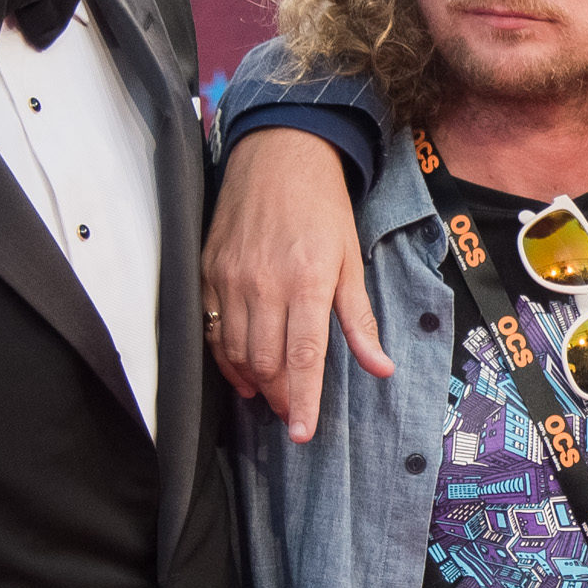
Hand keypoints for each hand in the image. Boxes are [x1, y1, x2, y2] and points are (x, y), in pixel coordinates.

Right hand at [204, 126, 388, 441]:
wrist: (279, 155)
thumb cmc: (322, 208)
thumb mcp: (350, 260)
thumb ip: (359, 319)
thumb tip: (380, 368)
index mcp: (306, 282)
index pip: (303, 358)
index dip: (302, 401)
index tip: (302, 433)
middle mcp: (263, 284)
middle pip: (265, 361)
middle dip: (279, 396)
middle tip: (292, 413)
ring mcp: (229, 278)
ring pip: (233, 350)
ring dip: (251, 380)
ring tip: (269, 395)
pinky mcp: (208, 271)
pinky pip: (209, 327)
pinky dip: (223, 356)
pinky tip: (240, 369)